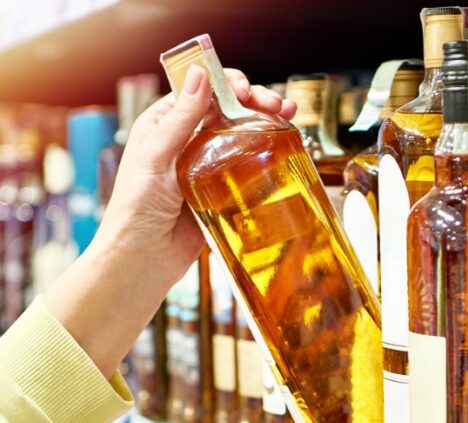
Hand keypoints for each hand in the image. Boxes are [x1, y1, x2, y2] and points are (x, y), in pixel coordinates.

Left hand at [96, 65, 296, 286]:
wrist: (144, 257)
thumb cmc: (135, 207)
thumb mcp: (156, 155)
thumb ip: (181, 118)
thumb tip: (200, 74)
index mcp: (165, 124)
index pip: (201, 90)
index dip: (226, 83)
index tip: (246, 91)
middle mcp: (187, 139)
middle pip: (227, 108)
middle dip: (254, 100)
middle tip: (276, 105)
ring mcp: (207, 164)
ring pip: (240, 133)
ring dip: (264, 121)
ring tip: (287, 117)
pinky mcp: (222, 188)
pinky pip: (247, 165)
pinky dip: (265, 153)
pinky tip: (281, 147)